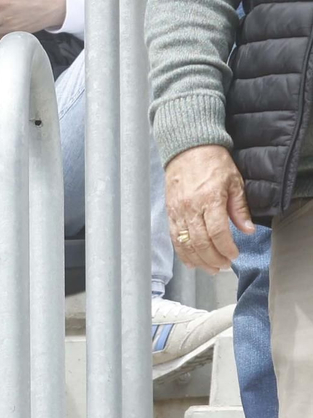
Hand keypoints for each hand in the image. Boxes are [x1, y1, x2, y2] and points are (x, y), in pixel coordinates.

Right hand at [165, 144, 254, 273]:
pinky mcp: (169, 211)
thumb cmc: (213, 163)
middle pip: (200, 242)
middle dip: (213, 259)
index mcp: (209, 199)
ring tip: (210, 268)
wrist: (187, 148)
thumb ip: (240, 208)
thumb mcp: (234, 182)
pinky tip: (190, 261)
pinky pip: (174, 237)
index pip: (217, 232)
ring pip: (185, 243)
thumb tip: (248, 230)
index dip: (227, 248)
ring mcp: (177, 210)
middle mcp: (190, 207)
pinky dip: (182, 252)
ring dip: (198, 259)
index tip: (235, 255)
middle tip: (224, 266)